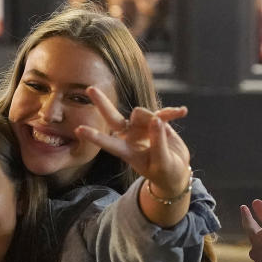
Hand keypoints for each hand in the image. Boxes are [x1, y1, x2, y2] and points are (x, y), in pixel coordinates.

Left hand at [75, 86, 191, 196]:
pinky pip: (163, 113)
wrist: (176, 171)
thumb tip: (156, 120)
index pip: (108, 143)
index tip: (78, 130)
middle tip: (90, 88)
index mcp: (127, 151)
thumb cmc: (165, 172)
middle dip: (102, 103)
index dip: (94, 137)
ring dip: (155, 120)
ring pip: (143, 113)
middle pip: (113, 118)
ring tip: (168, 132)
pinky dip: (172, 113)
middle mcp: (131, 136)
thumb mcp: (162, 163)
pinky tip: (182, 112)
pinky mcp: (156, 121)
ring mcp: (142, 127)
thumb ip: (158, 142)